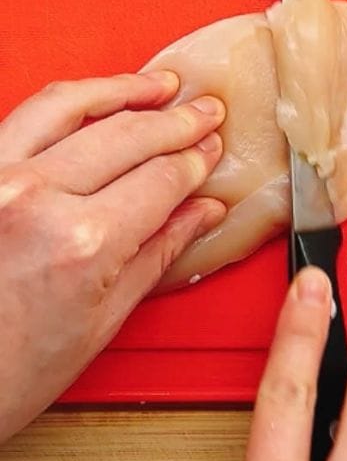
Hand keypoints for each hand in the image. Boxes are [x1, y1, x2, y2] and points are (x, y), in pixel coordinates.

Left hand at [0, 73, 225, 441]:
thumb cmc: (2, 374)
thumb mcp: (101, 322)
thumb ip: (158, 255)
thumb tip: (199, 216)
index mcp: (82, 242)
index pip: (162, 179)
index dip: (196, 161)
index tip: (211, 152)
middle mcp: (34, 200)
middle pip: (127, 135)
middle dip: (177, 121)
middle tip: (205, 112)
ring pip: (70, 106)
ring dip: (123, 90)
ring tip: (159, 86)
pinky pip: (25, 117)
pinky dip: (67, 101)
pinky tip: (94, 100)